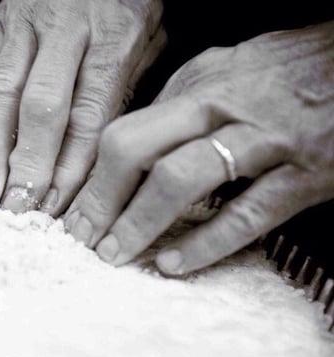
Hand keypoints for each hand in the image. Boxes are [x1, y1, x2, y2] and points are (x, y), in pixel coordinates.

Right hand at [0, 0, 164, 213]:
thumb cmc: (125, 3)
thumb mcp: (146, 39)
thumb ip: (124, 91)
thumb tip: (98, 158)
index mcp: (113, 37)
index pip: (89, 114)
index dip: (71, 165)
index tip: (57, 204)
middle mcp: (67, 29)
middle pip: (42, 107)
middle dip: (28, 163)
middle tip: (17, 206)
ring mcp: (26, 23)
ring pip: (3, 92)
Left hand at [66, 22, 333, 275]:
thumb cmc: (286, 73)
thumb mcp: (226, 72)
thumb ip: (180, 103)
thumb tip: (133, 141)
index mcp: (198, 87)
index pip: (124, 132)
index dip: (92, 176)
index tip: (73, 209)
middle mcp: (221, 108)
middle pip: (137, 150)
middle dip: (101, 200)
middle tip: (82, 238)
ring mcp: (262, 140)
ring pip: (181, 180)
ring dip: (139, 222)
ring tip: (115, 254)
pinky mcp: (304, 174)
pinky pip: (246, 214)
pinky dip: (206, 243)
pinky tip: (173, 263)